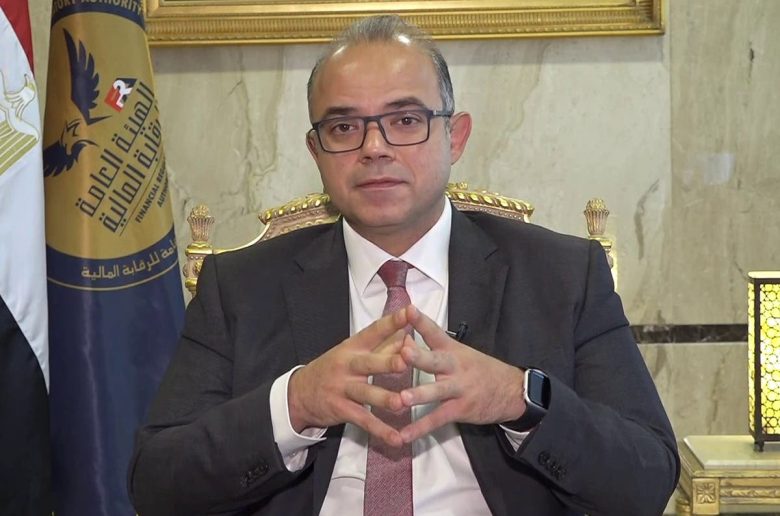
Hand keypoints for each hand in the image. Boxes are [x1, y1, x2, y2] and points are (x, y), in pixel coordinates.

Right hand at [288, 309, 410, 446]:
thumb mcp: (353, 352)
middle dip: (387, 362)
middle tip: (406, 361)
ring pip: (366, 393)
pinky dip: (380, 431)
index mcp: (353, 347)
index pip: (373, 331)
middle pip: (369, 363)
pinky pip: (363, 421)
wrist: (300, 393)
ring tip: (403, 403)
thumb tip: (408, 334)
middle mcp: (348, 365)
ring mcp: (343, 388)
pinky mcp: (341, 410)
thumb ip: (382, 345)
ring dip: (385, 399)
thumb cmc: (335, 368)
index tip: (409, 313)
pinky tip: (397, 439)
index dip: (390, 323)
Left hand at [398, 305, 525, 442]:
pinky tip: (402, 436)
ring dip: (419, 394)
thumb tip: (403, 337)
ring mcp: (458, 389)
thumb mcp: (461, 352)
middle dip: (419, 357)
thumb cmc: (479, 369)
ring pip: (436, 391)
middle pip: (435, 360)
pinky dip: (419, 429)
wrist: (512, 390)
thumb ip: (434, 346)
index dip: (422, 321)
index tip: (408, 310)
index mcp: (452, 349)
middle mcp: (454, 367)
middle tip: (403, 352)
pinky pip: (436, 420)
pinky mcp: (460, 409)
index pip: (435, 332)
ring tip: (402, 399)